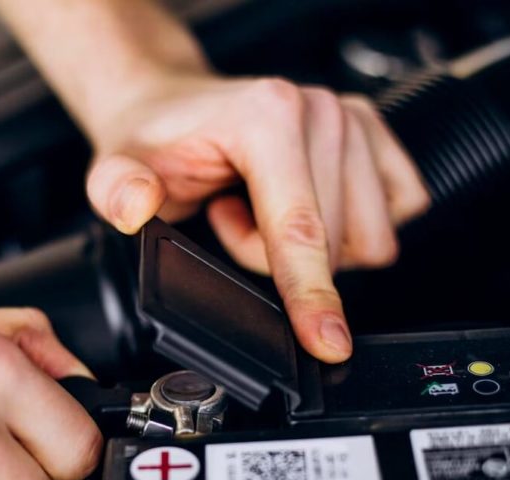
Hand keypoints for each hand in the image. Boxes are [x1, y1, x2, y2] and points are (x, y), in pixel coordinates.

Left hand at [86, 75, 430, 362]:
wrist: (169, 106)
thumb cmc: (153, 141)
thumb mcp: (114, 168)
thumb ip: (117, 190)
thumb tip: (138, 204)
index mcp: (267, 116)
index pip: (300, 229)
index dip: (311, 295)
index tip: (328, 343)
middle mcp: (320, 110)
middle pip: (334, 245)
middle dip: (276, 257)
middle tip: (228, 220)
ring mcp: (353, 118)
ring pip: (367, 238)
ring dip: (311, 246)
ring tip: (257, 210)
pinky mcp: (375, 134)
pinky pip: (395, 215)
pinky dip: (346, 229)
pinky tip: (298, 205)